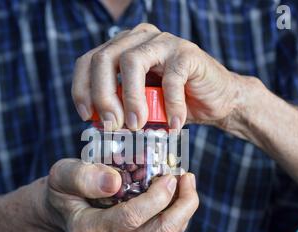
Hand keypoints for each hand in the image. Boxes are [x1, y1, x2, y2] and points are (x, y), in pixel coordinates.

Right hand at [33, 159, 198, 231]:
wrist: (62, 212)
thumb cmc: (63, 190)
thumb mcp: (62, 174)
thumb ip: (83, 177)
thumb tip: (115, 181)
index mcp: (87, 230)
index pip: (130, 218)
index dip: (156, 197)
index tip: (169, 176)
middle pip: (158, 231)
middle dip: (182, 204)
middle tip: (186, 177)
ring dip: (183, 207)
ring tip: (186, 180)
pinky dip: (177, 212)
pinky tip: (177, 191)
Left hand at [72, 23, 252, 130]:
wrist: (216, 100)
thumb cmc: (174, 104)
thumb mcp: (140, 107)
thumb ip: (120, 108)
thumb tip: (98, 125)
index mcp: (122, 48)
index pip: (89, 61)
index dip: (82, 88)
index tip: (87, 116)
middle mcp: (138, 39)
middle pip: (104, 59)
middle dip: (102, 96)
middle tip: (111, 126)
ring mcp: (163, 42)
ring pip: (132, 62)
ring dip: (131, 99)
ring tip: (137, 125)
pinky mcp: (187, 53)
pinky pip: (171, 77)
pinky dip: (170, 105)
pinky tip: (172, 125)